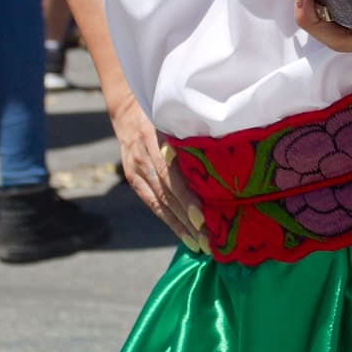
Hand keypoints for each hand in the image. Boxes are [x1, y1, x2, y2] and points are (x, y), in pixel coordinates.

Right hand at [108, 87, 209, 252]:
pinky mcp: (132, 178)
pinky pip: (152, 203)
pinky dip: (168, 220)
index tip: (203, 219)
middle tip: (209, 242)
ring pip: (159, 203)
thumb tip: (224, 162)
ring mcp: (136, 168)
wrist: (128, 106)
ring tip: (198, 245)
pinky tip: (182, 234)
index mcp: (156, 138)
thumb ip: (193, 137)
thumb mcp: (176, 117)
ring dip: (179, 226)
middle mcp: (144, 156)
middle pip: (167, 194)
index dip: (186, 199)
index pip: (171, 175)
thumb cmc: (165, 111)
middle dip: (188, 220)